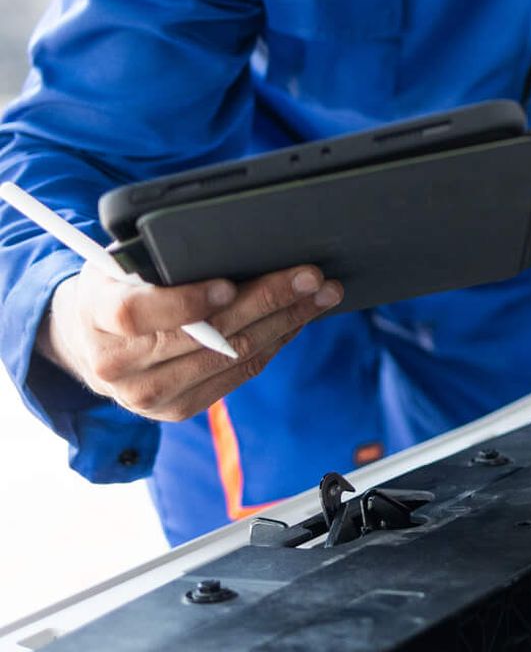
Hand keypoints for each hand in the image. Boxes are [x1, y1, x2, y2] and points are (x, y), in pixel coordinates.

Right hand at [36, 262, 342, 421]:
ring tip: (322, 294)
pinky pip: (239, 374)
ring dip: (287, 322)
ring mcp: (149, 396)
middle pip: (206, 336)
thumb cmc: (116, 287)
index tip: (228, 284)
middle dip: (267, 301)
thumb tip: (226, 241)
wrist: (89, 342)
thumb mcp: (120, 264)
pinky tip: (299, 318)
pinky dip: (276, 342)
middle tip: (309, 276)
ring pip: (233, 357)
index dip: (186, 302)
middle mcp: (119, 366)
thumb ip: (156, 259)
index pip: (136, 313)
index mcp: (97, 317)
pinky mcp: (178, 409)